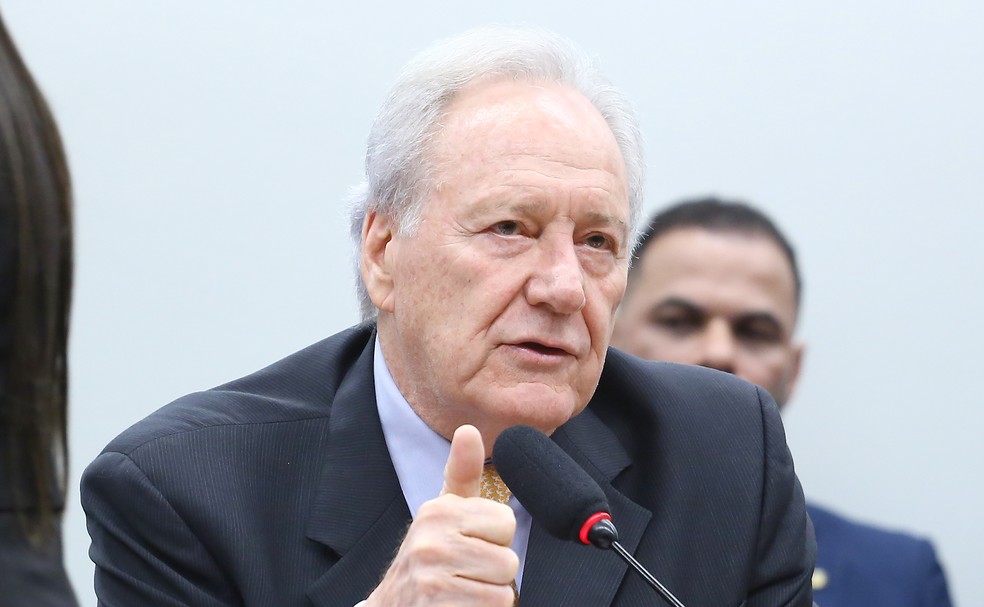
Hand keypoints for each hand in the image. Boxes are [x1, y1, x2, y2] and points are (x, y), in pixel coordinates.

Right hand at [365, 425, 518, 605]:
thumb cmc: (429, 558)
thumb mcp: (443, 513)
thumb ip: (461, 472)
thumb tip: (468, 429)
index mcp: (438, 511)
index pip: (506, 521)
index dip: (495, 539)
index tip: (469, 545)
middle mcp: (430, 541)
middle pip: (508, 560)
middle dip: (492, 574)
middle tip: (464, 575)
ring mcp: (431, 578)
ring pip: (503, 592)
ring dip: (488, 598)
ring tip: (462, 592)